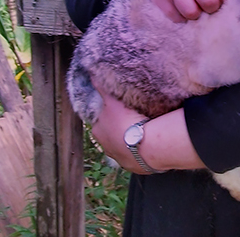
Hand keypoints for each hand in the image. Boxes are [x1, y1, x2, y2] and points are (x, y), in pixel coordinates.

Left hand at [90, 85, 204, 173]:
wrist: (146, 145)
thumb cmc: (126, 121)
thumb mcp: (112, 100)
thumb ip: (101, 86)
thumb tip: (91, 73)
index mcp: (99, 131)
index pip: (100, 120)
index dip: (108, 114)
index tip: (118, 109)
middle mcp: (106, 148)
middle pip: (111, 135)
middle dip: (119, 128)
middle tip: (132, 118)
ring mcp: (121, 159)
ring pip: (123, 147)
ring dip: (130, 140)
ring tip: (143, 130)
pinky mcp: (135, 167)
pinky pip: (137, 156)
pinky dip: (141, 150)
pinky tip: (149, 142)